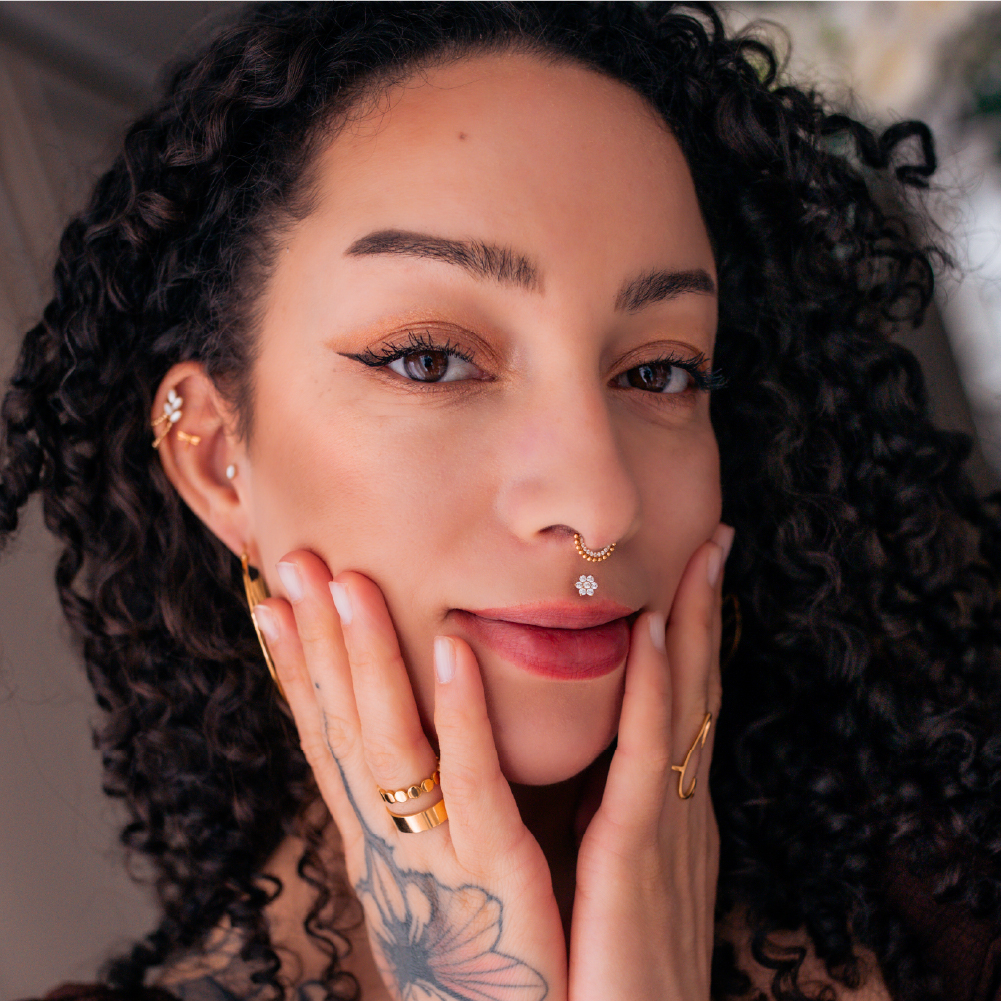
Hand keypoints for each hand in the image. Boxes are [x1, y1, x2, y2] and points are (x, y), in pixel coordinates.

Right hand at [253, 552, 566, 1000]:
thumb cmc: (474, 965)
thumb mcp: (427, 879)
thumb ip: (416, 810)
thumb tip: (406, 746)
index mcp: (376, 840)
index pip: (325, 738)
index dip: (295, 670)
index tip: (270, 602)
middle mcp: (389, 843)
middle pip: (342, 727)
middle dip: (317, 641)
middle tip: (292, 561)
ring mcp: (436, 857)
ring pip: (389, 743)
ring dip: (365, 658)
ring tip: (347, 582)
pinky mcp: (497, 874)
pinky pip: (471, 783)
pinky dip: (457, 714)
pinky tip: (450, 649)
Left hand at [569, 524, 732, 1000]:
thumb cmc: (597, 974)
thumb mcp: (598, 879)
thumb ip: (592, 817)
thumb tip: (572, 766)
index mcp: (659, 815)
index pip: (677, 705)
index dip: (688, 635)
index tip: (688, 570)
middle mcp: (674, 813)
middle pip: (693, 692)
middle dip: (703, 612)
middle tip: (714, 536)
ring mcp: (665, 834)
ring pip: (682, 711)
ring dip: (689, 625)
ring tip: (700, 551)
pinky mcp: (638, 866)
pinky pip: (644, 766)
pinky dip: (655, 696)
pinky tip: (655, 635)